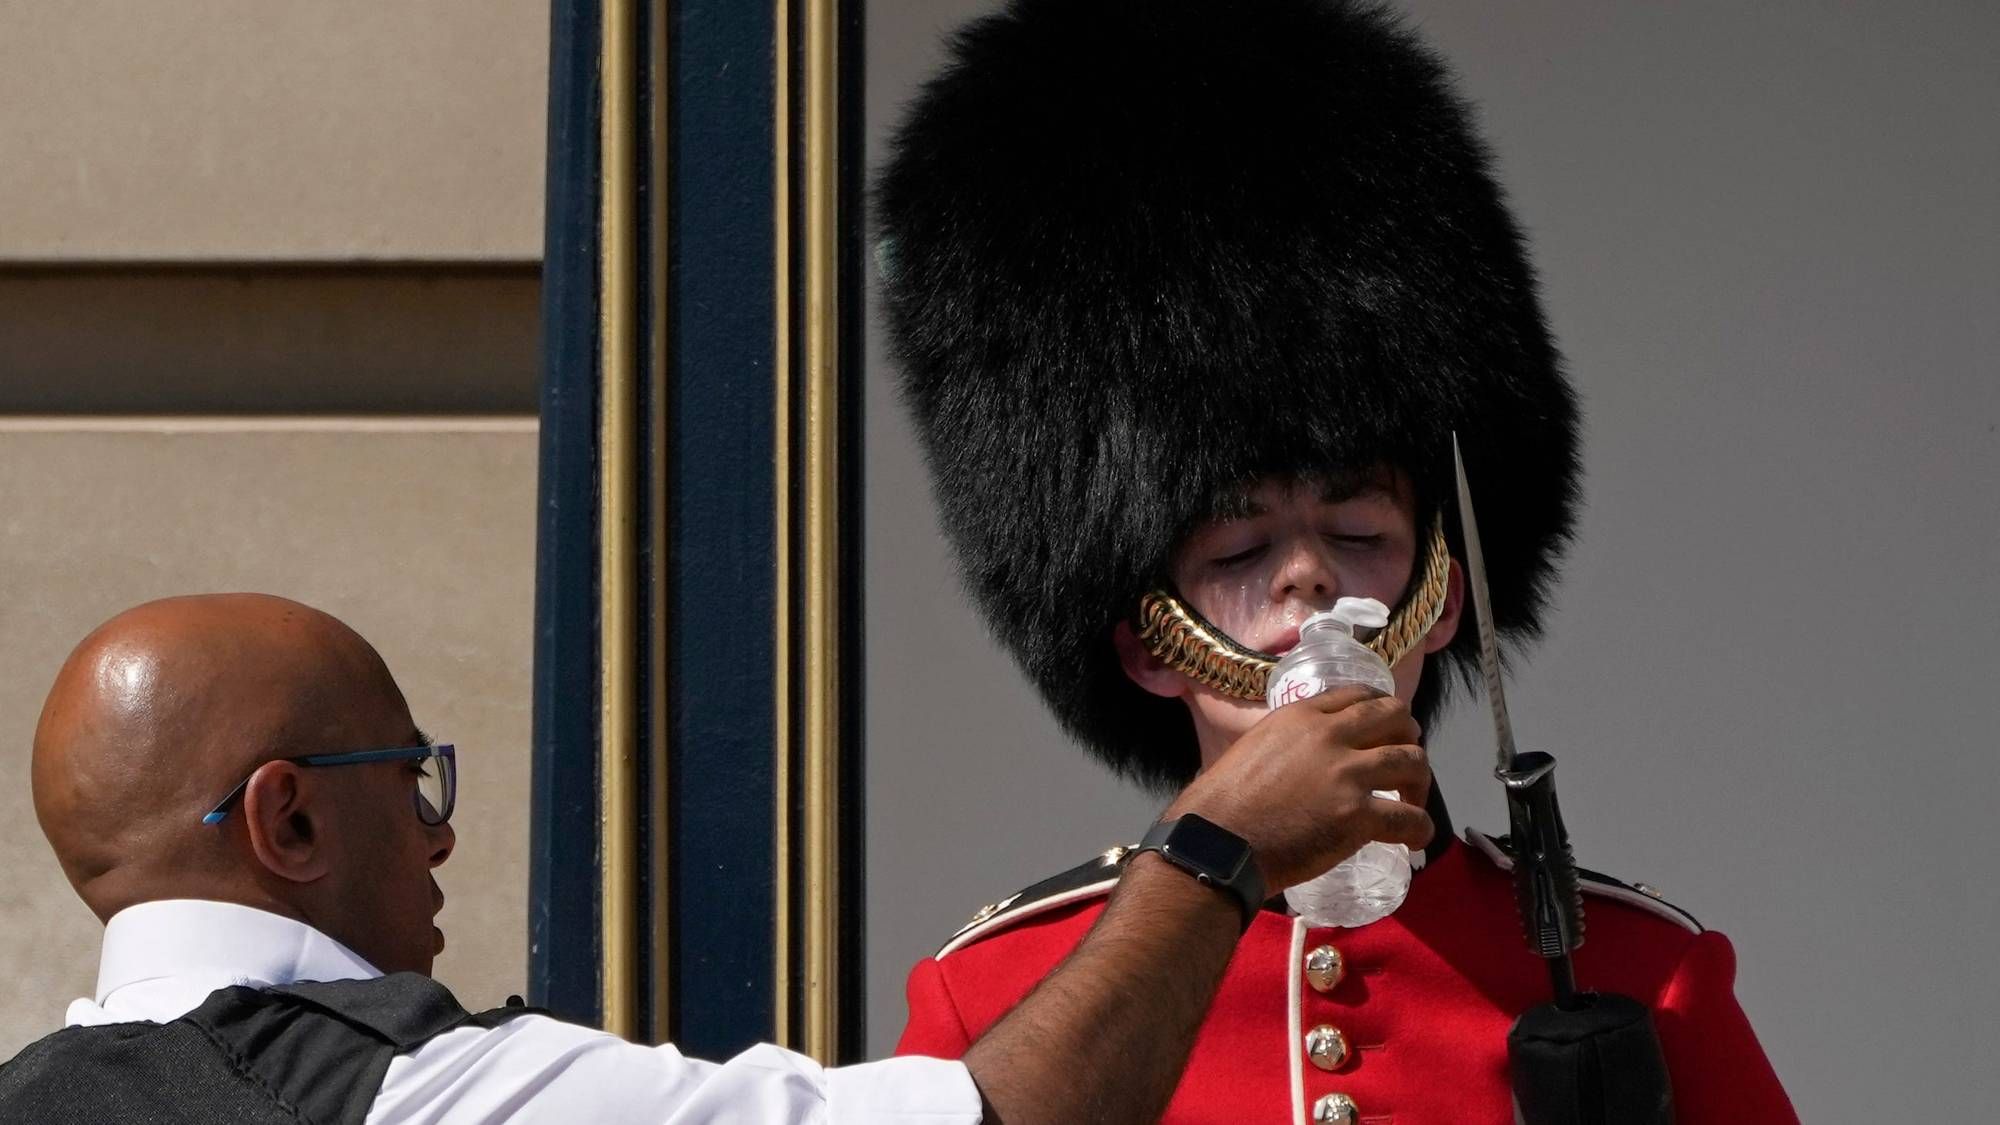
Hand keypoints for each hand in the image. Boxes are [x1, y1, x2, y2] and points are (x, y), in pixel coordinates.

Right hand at [1164, 684, 1432, 890]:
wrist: (1215, 843)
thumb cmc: (1219, 804)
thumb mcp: (1253, 748)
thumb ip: (1288, 744)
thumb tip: (1305, 762)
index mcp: (1300, 716)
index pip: (1359, 696)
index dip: (1383, 711)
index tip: (1388, 731)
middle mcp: (1328, 735)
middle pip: (1395, 717)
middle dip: (1409, 738)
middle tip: (1406, 766)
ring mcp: (1346, 774)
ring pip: (1412, 761)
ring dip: (1420, 784)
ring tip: (1412, 805)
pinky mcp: (1356, 815)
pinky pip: (1409, 818)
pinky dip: (1421, 830)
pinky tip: (1415, 841)